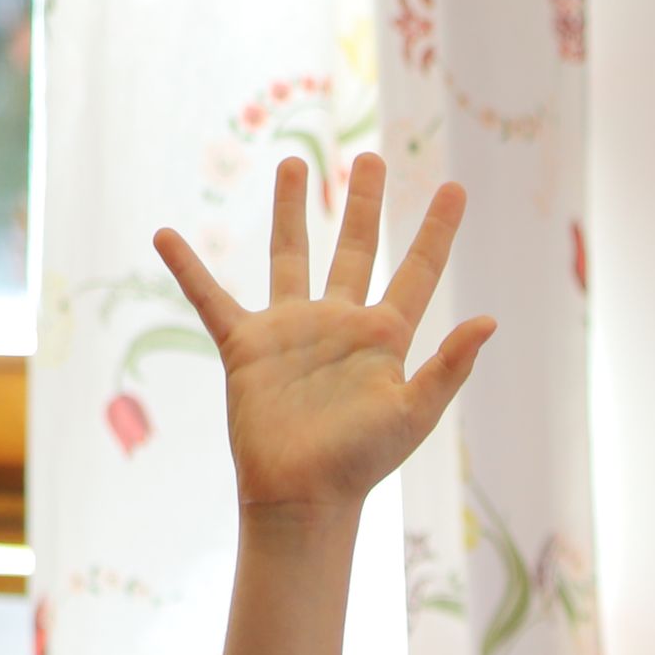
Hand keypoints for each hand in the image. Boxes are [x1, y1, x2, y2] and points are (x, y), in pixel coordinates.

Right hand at [155, 155, 494, 519]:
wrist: (302, 496)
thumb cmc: (361, 463)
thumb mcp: (414, 413)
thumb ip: (449, 366)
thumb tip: (489, 321)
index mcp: (384, 336)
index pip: (418, 270)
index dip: (437, 230)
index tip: (455, 187)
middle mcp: (339, 323)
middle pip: (355, 248)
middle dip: (363, 203)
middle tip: (370, 157)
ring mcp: (292, 331)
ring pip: (290, 256)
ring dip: (290, 211)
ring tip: (295, 164)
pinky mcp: (246, 347)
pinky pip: (212, 299)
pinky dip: (188, 269)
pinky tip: (165, 235)